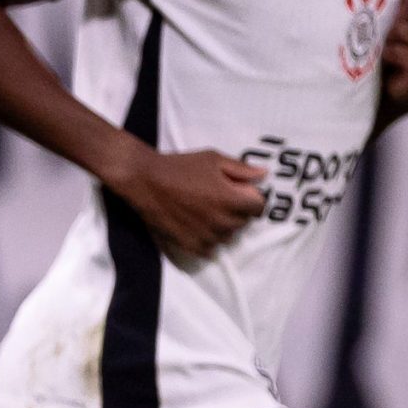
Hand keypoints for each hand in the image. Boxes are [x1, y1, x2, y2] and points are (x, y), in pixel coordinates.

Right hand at [107, 147, 268, 258]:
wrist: (143, 180)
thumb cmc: (179, 166)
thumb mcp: (212, 159)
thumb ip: (241, 169)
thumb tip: (264, 174)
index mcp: (233, 199)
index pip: (259, 206)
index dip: (249, 197)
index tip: (235, 191)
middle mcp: (224, 222)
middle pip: (244, 222)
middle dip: (236, 210)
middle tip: (216, 198)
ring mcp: (208, 236)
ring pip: (228, 236)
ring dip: (221, 226)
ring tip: (203, 211)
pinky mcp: (192, 246)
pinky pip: (211, 249)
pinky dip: (207, 239)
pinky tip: (195, 225)